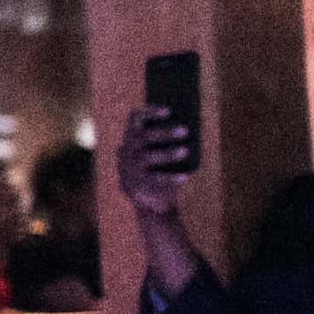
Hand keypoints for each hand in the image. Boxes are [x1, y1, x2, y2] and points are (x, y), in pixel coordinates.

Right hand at [116, 105, 193, 222]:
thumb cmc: (161, 171)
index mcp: (132, 138)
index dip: (151, 112)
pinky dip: (170, 177)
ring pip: (146, 156)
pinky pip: (153, 179)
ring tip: (185, 151)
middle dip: (164, 132)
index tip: (169, 112)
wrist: (150, 202)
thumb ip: (168, 141)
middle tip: (185, 130)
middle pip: (142, 137)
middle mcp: (127, 151)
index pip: (135, 118)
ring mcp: (129, 168)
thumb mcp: (162, 153)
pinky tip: (185, 176)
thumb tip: (187, 128)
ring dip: (167, 153)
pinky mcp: (135, 185)